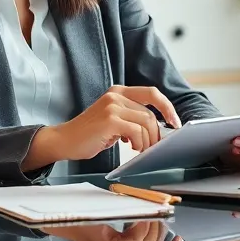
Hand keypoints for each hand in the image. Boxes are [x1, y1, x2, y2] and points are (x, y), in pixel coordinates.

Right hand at [24, 86, 181, 168]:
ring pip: (146, 123)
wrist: (64, 140)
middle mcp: (116, 95)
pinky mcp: (109, 120)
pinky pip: (137, 131)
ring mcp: (112, 106)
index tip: (175, 123)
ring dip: (147, 141)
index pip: (152, 93)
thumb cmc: (90, 134)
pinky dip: (139, 143)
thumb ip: (131, 118)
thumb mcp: (113, 120)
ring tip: (139, 149)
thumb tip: (157, 129)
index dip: (167, 107)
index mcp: (118, 91)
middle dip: (156, 133)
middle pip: (150, 113)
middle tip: (152, 147)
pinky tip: (131, 147)